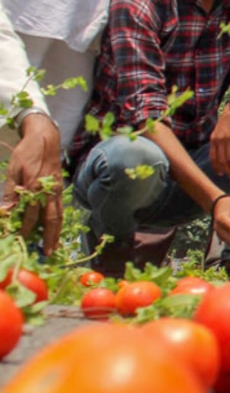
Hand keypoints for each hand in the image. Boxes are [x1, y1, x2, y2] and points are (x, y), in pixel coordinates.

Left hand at [1, 113, 63, 252]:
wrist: (46, 139)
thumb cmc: (27, 152)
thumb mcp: (13, 170)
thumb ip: (10, 191)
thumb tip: (5, 210)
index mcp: (35, 186)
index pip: (30, 213)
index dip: (24, 228)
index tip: (19, 239)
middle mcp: (49, 191)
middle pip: (50, 219)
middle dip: (48, 237)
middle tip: (46, 253)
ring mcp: (57, 191)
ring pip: (59, 216)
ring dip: (57, 233)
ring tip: (54, 246)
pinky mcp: (60, 189)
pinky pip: (60, 209)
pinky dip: (59, 222)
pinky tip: (56, 230)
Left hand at [210, 103, 229, 178]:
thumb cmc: (229, 120)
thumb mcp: (219, 131)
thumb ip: (218, 141)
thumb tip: (220, 154)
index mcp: (213, 139)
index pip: (213, 157)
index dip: (217, 167)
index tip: (221, 174)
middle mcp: (219, 140)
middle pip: (222, 160)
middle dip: (227, 170)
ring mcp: (228, 138)